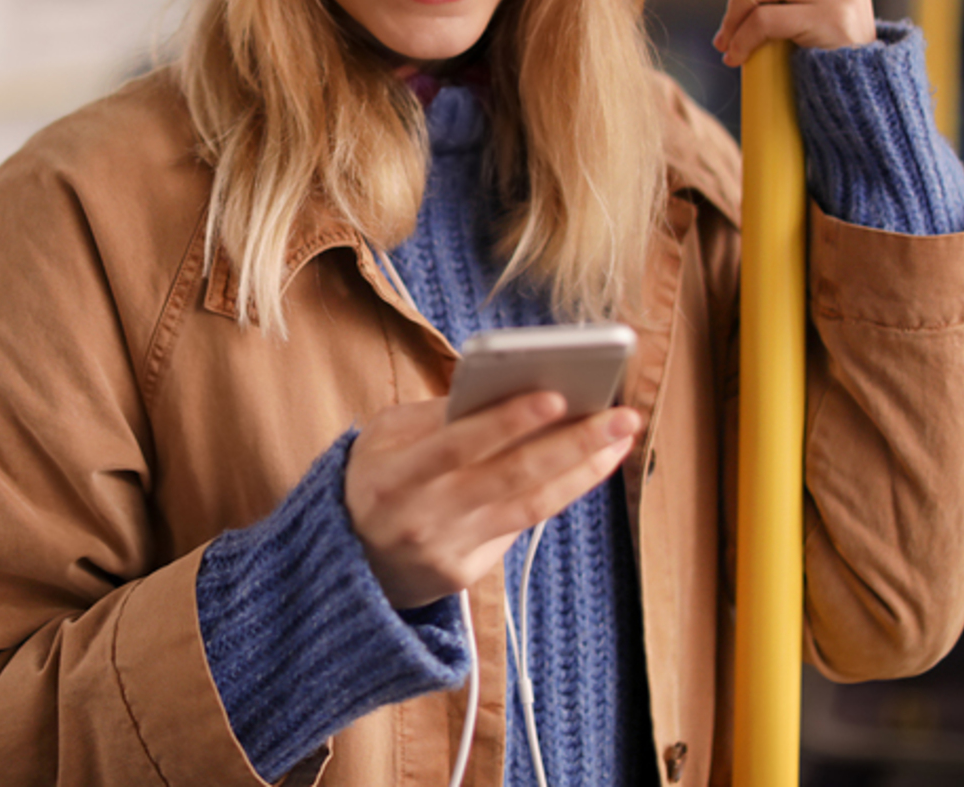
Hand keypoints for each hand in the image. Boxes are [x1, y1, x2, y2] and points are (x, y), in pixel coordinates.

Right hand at [344, 392, 641, 608]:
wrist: (344, 562)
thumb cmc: (373, 479)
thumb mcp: (382, 438)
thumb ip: (436, 416)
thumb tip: (505, 388)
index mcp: (392, 476)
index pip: (457, 444)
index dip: (506, 422)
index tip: (556, 395)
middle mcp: (422, 518)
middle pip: (509, 477)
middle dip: (571, 443)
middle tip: (619, 415)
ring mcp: (447, 551)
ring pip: (529, 507)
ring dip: (582, 471)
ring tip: (619, 438)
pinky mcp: (464, 574)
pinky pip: (518, 528)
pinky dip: (556, 494)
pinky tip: (587, 466)